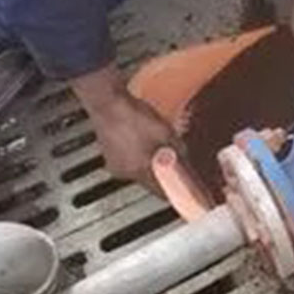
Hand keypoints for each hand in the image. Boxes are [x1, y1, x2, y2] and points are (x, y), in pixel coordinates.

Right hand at [69, 63, 179, 192]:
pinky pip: (129, 163)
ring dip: (150, 164)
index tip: (183, 190)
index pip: (162, 192)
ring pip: (139, 172)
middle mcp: (126, 173)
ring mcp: (115, 165)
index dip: (176, 191)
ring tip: (155, 147)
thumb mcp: (166, 132)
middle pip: (151, 182)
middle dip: (163, 173)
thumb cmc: (133, 115)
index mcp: (140, 170)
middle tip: (172, 162)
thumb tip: (185, 159)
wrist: (108, 102)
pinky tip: (142, 142)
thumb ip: (178, 150)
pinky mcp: (109, 156)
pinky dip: (138, 157)